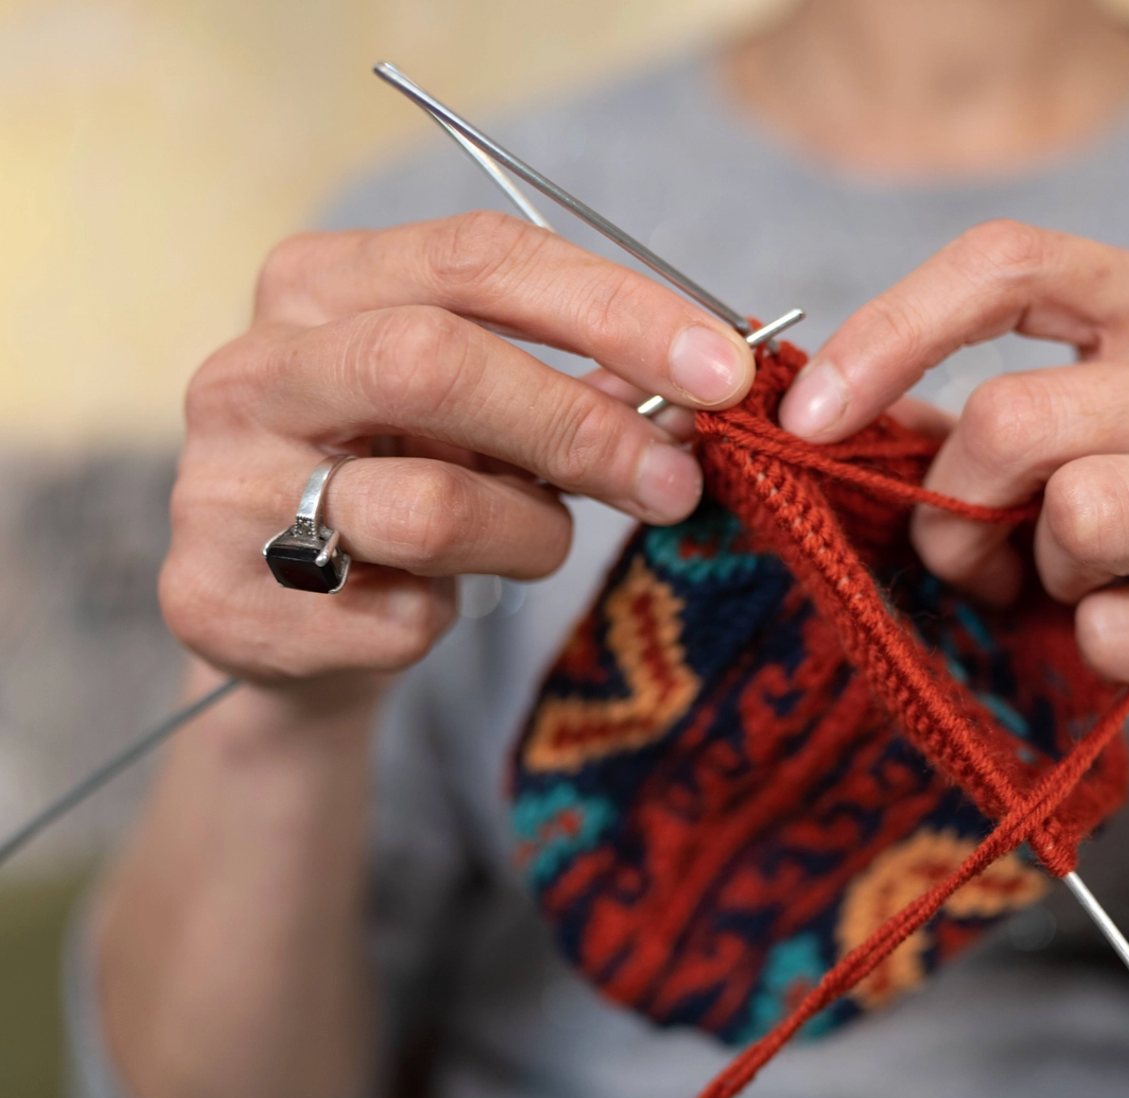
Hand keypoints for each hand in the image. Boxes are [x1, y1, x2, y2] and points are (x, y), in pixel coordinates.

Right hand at [163, 211, 755, 690]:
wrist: (288, 624)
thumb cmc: (407, 485)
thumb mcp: (484, 417)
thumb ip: (574, 386)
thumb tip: (700, 386)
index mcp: (320, 285)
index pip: (478, 256)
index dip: (614, 307)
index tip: (724, 370)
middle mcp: (251, 369)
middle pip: (434, 362)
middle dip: (580, 426)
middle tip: (674, 482)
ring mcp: (222, 485)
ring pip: (427, 507)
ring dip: (525, 536)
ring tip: (527, 543)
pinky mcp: (218, 597)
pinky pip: (398, 617)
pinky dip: (450, 617)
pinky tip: (424, 604)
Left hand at [778, 220, 1128, 737]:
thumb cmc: (1123, 537)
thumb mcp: (1041, 458)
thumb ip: (954, 426)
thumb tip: (816, 414)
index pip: (1008, 263)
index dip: (890, 332)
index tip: (806, 420)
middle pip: (1015, 418)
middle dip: (953, 510)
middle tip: (971, 560)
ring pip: (1080, 514)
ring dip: (1039, 576)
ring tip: (1072, 588)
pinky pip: (1121, 631)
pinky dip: (1094, 652)